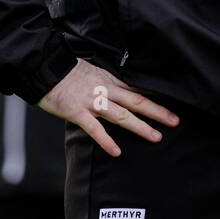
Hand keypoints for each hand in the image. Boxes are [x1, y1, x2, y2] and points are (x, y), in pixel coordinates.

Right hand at [39, 57, 178, 156]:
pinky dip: (106, 141)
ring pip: (122, 115)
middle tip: (175, 121)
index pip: (136, 89)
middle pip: (137, 101)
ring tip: (157, 137)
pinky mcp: (77, 112)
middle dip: (157, 112)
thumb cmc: (65, 69)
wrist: (44, 66)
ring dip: (140, 127)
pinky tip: (117, 152)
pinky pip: (94, 129)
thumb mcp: (91, 70)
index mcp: (109, 80)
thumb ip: (104, 81)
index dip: (154, 97)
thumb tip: (114, 87)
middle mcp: (105, 90)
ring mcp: (92, 102)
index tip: (170, 104)